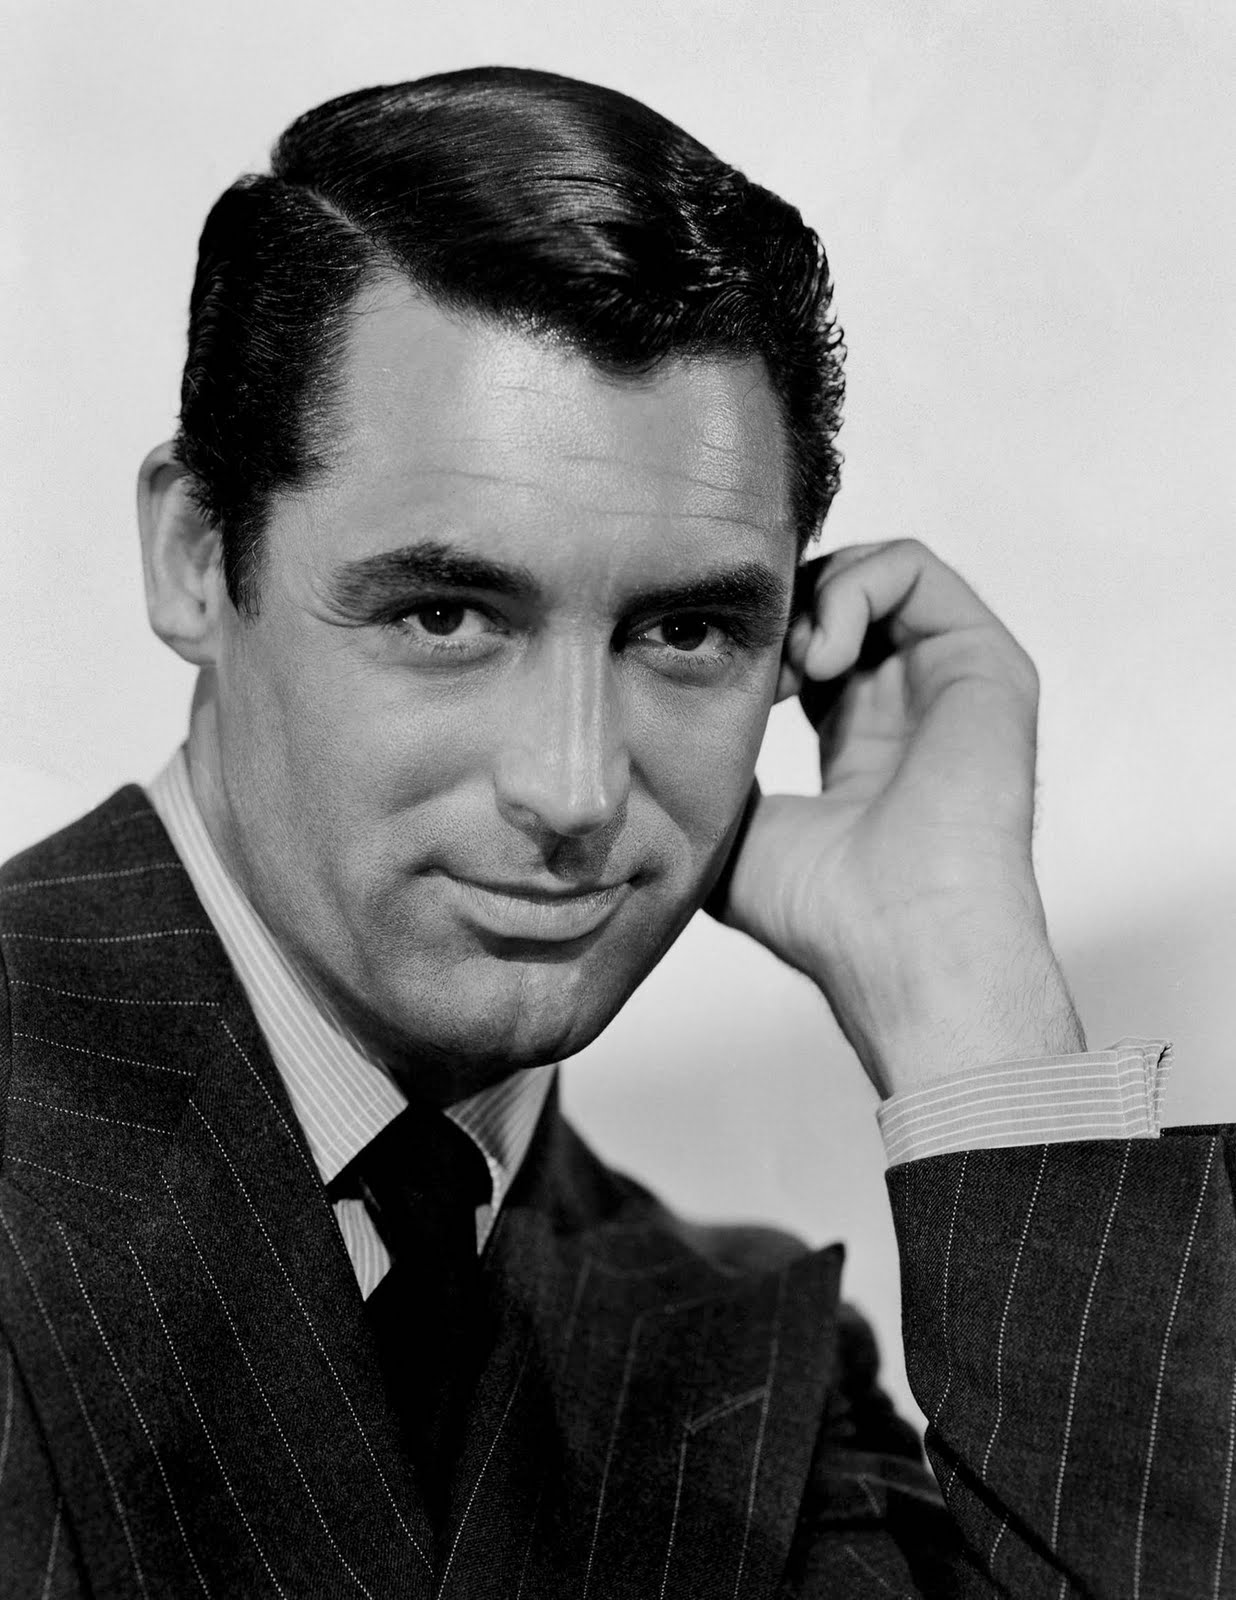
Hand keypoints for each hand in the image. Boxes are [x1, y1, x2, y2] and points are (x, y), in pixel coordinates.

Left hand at [713, 539, 1083, 1096]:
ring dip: (813, 595)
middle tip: (753, 659)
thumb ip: (714, 780)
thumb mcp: (738, 836)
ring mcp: (951, 682)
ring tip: (792, 661)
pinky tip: (822, 654)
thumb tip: (659, 739)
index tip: (714, 673)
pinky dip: (853, 586)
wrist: (902, 942)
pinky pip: (914, 568)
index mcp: (861, 744)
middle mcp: (911, 706)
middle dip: (780, 608)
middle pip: (838, 599)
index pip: (809, 650)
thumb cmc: (823, 913)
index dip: (756, 641)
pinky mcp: (986, 663)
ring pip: (874, 572)